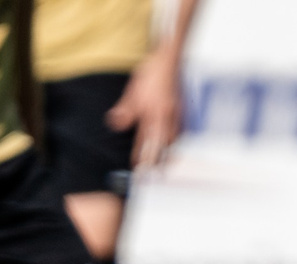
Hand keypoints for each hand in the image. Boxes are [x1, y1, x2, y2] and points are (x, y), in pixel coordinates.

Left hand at [110, 50, 186, 169]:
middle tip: (154, 173)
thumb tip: (115, 123)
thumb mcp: (133, 90)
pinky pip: (179, 129)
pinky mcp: (181, 108)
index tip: (138, 168)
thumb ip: (125, 110)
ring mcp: (177, 112)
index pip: (147, 141)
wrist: (169, 57)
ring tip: (163, 163)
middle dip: (158, 160)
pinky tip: (171, 142)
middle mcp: (168, 115)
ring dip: (167, 151)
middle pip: (163, 145)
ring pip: (173, 138)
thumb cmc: (152, 72)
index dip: (142, 156)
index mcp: (155, 113)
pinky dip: (174, 139)